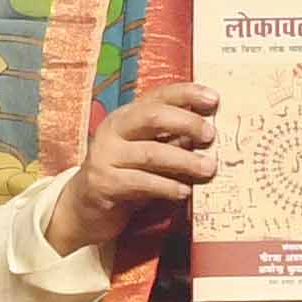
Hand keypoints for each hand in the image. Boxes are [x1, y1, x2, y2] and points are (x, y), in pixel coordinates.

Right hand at [45, 82, 219, 254]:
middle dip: (186, 123)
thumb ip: (175, 140)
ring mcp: (105, 155)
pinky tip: (184, 192)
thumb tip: (212, 133)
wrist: (87, 207)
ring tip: (208, 169)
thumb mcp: (151, 152)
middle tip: (211, 136)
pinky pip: (140, 182)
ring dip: (184, 160)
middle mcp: (114, 130)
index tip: (214, 99)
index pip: (159, 96)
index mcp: (127, 116)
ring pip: (150, 153)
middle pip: (152, 116)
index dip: (187, 94)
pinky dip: (166, 186)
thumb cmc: (128, 175)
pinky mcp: (103, 183)